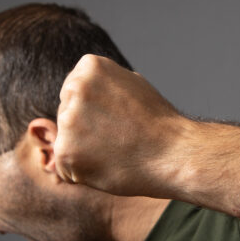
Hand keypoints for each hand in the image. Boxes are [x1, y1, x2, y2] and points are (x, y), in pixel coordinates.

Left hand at [54, 54, 190, 197]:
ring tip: (115, 152)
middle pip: (65, 115)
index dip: (94, 112)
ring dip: (83, 152)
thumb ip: (102, 84)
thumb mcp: (131, 85)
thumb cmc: (158, 124)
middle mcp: (75, 88)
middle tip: (118, 138)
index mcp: (90, 67)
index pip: (72, 92)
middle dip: (84, 130)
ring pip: (64, 142)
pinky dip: (83, 173)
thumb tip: (79, 87)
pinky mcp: (66, 151)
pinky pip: (65, 167)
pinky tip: (108, 167)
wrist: (174, 154)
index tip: (117, 120)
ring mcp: (68, 120)